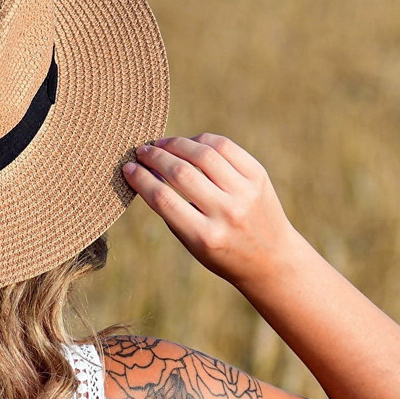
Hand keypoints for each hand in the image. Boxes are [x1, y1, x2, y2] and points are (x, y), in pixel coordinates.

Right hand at [123, 134, 304, 288]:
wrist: (271, 257)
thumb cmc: (221, 251)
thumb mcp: (192, 242)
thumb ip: (171, 211)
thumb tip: (147, 172)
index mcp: (204, 236)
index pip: (163, 198)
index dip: (141, 179)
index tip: (128, 168)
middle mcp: (226, 212)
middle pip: (181, 172)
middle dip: (155, 157)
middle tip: (141, 151)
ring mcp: (245, 192)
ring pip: (203, 154)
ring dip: (176, 144)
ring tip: (161, 144)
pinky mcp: (258, 175)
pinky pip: (225, 147)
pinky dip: (202, 141)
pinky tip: (189, 143)